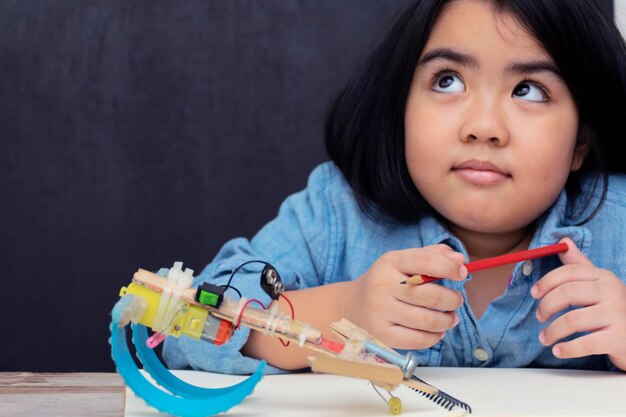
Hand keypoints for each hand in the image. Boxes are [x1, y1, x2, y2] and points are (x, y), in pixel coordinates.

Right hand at [341, 244, 466, 349]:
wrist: (353, 304)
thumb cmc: (388, 280)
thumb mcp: (403, 261)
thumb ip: (433, 255)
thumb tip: (460, 259)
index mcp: (390, 262)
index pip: (423, 260)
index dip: (448, 266)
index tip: (462, 273)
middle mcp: (383, 285)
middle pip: (429, 294)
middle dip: (452, 299)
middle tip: (456, 300)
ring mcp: (381, 311)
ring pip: (428, 320)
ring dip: (447, 320)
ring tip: (450, 317)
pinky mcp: (382, 334)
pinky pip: (419, 340)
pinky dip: (435, 337)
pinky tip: (436, 331)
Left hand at [531, 237, 625, 369]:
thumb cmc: (612, 307)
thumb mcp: (599, 283)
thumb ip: (578, 265)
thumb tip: (562, 240)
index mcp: (604, 277)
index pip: (568, 273)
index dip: (546, 282)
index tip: (534, 293)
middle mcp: (612, 292)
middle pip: (567, 293)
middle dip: (546, 306)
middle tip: (539, 317)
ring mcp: (617, 315)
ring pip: (572, 320)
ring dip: (552, 331)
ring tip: (545, 338)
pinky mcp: (619, 338)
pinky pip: (586, 343)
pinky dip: (567, 348)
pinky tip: (558, 350)